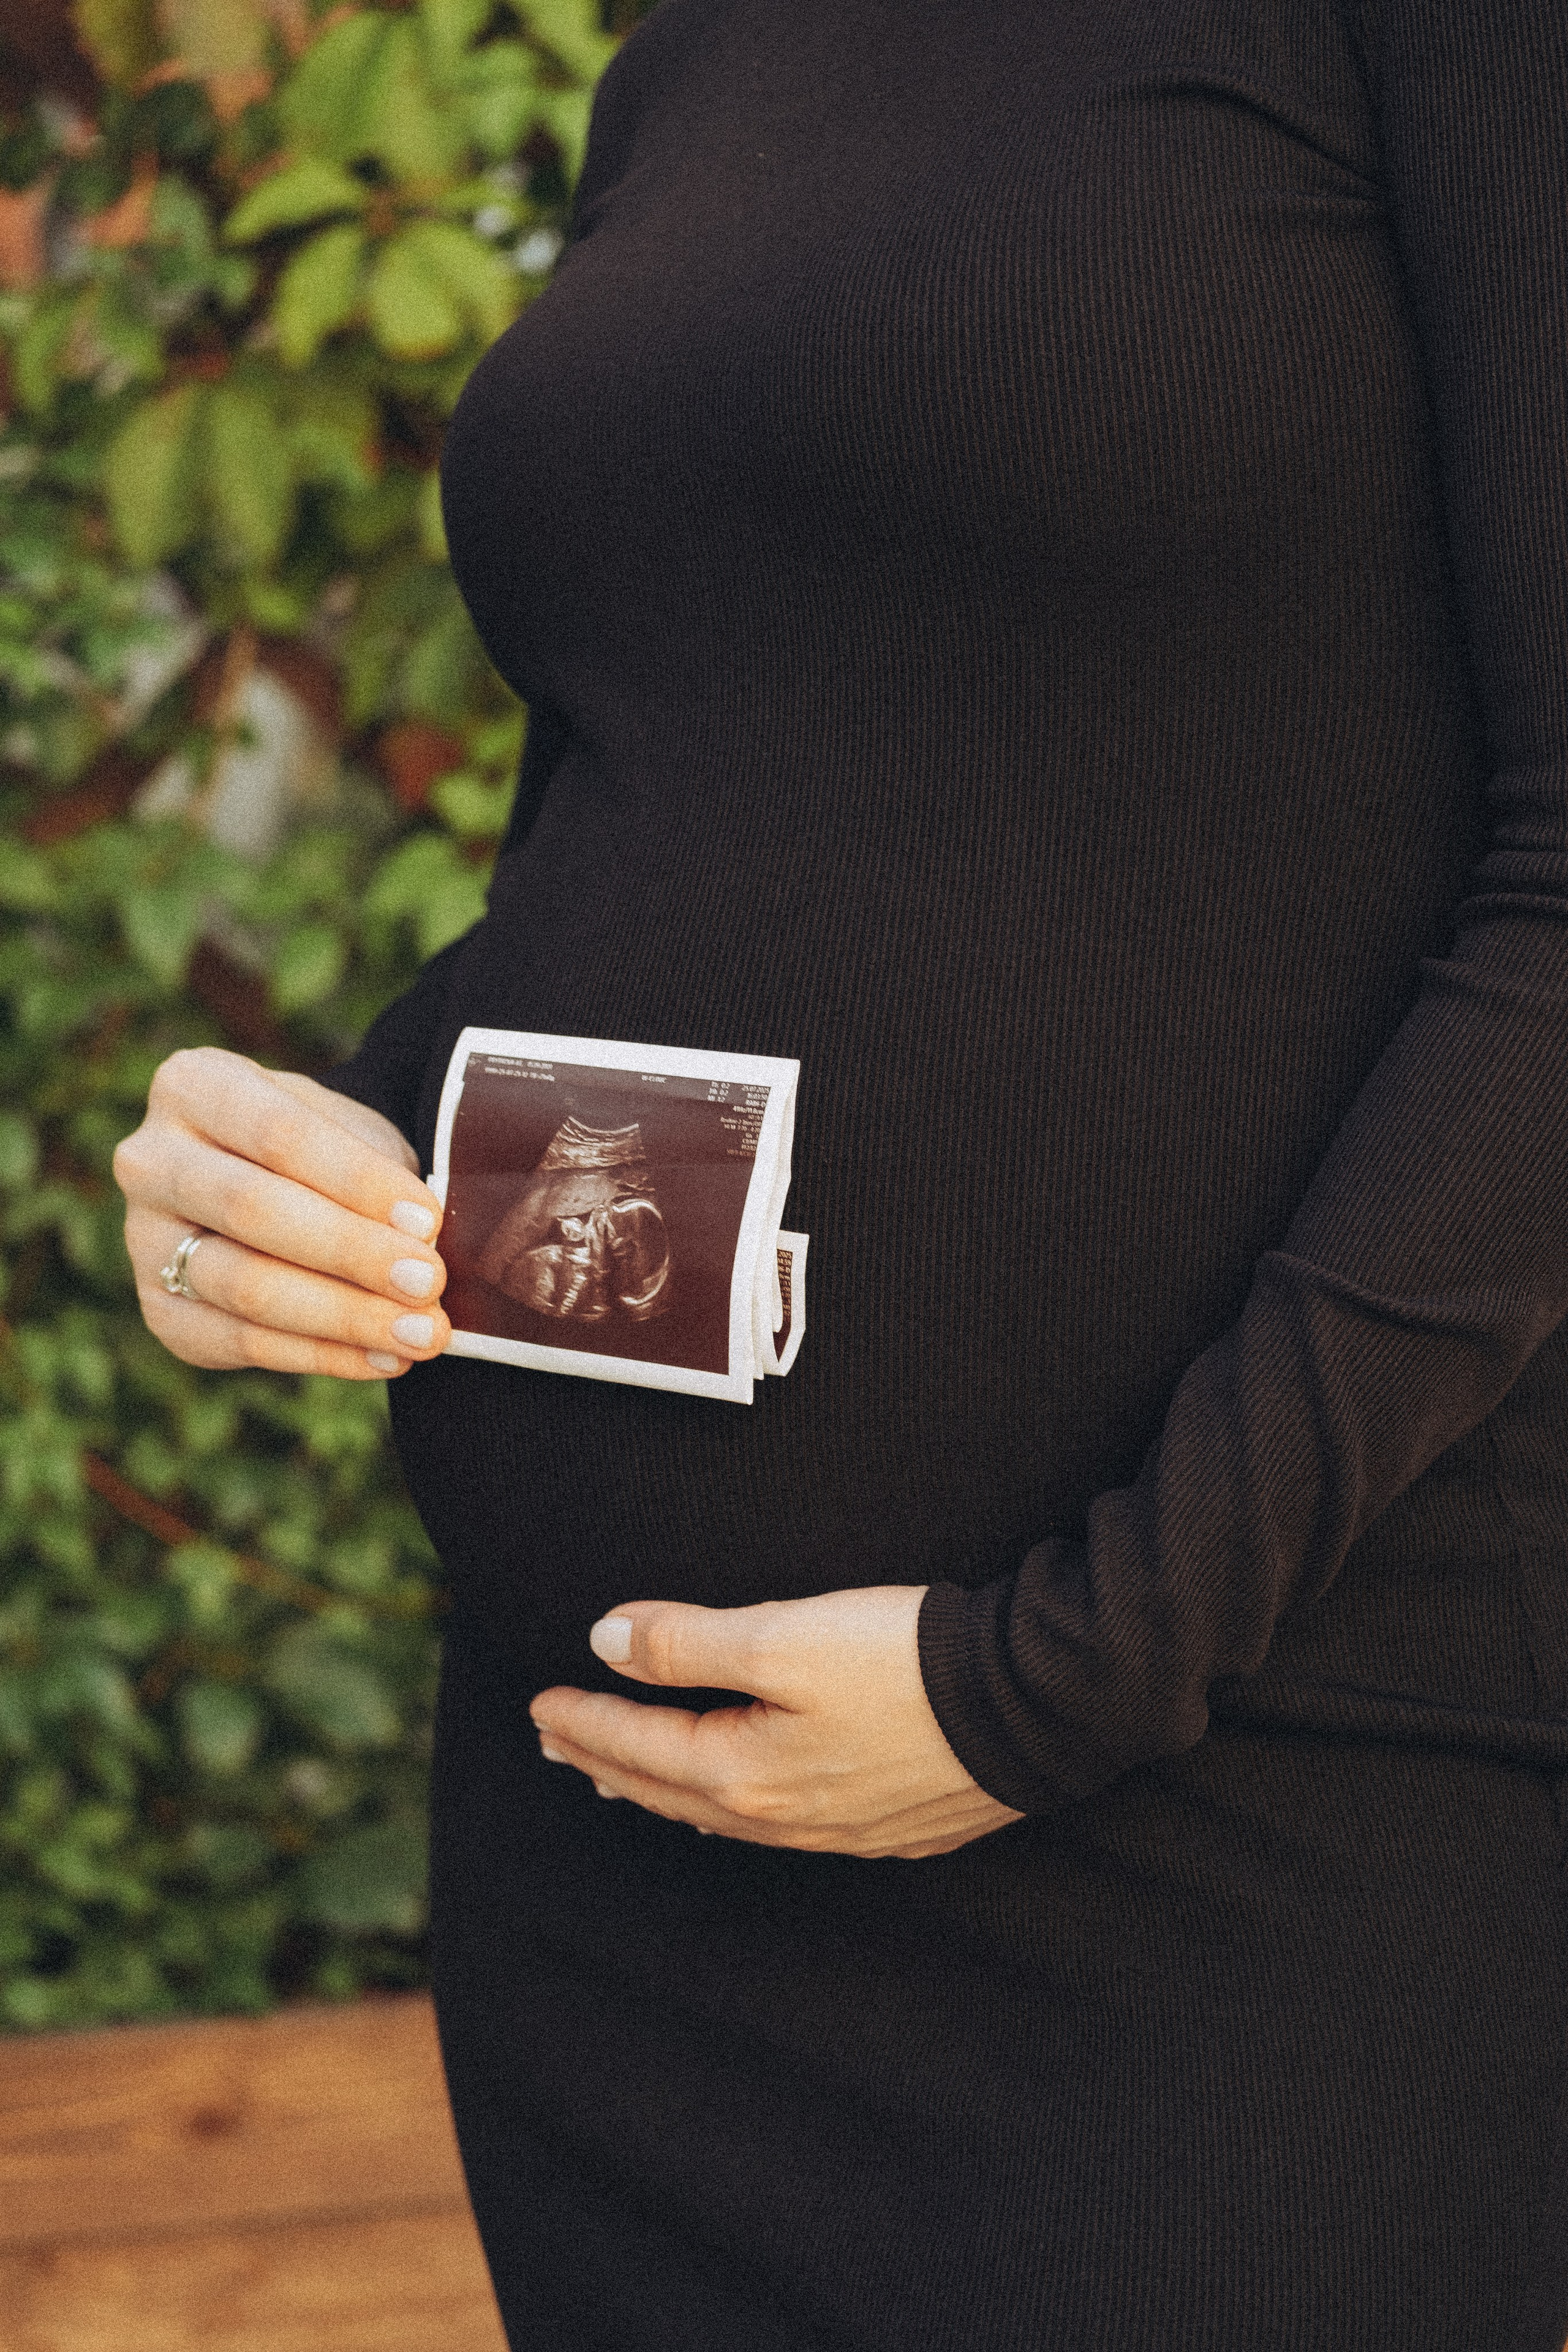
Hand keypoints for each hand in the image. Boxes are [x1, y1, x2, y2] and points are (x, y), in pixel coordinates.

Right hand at [114, 1047, 449, 1379]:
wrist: (273, 1186)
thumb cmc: (320, 1150)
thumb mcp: (349, 1130)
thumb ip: (376, 1173)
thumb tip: (422, 1241)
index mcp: (194, 1087)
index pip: (278, 1134)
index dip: (356, 1180)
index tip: (427, 1220)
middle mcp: (151, 1160)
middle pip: (252, 1209)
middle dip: (351, 1252)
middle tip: (428, 1283)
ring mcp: (144, 1240)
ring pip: (244, 1285)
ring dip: (343, 1316)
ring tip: (421, 1333)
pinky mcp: (160, 1311)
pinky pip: (241, 1343)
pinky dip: (322, 1355)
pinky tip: (384, 1358)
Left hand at [529, 1586, 1024, 1858]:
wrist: (1030, 1703)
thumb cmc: (907, 1665)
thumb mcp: (783, 1636)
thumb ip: (687, 1643)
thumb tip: (606, 1642)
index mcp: (747, 1773)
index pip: (641, 1748)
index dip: (586, 1720)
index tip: (541, 1702)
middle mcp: (784, 1816)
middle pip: (670, 1791)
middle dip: (607, 1762)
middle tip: (558, 1741)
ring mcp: (837, 1828)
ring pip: (721, 1814)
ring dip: (662, 1789)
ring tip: (622, 1775)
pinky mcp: (886, 1821)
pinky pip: (776, 1823)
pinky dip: (729, 1805)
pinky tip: (734, 1797)